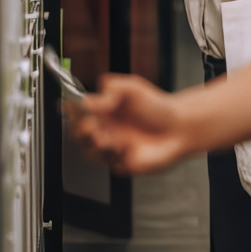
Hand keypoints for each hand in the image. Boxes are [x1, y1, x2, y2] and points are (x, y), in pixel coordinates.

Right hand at [65, 73, 190, 174]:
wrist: (179, 127)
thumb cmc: (158, 107)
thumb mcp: (133, 88)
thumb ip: (111, 89)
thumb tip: (90, 100)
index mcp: (103, 110)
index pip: (78, 111)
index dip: (72, 111)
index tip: (71, 108)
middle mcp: (105, 128)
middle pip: (78, 133)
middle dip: (81, 131)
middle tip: (91, 126)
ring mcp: (111, 146)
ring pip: (89, 150)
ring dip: (95, 145)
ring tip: (106, 139)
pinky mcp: (120, 162)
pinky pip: (108, 163)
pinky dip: (113, 156)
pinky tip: (126, 148)